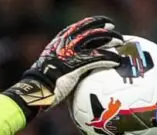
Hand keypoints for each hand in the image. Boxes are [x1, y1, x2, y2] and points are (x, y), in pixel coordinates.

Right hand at [4, 16, 124, 113]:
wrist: (36, 88)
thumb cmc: (42, 83)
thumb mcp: (52, 68)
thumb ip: (63, 64)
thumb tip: (73, 73)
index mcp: (59, 42)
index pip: (78, 27)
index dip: (91, 24)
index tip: (101, 23)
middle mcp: (66, 43)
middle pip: (89, 30)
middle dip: (104, 28)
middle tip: (113, 30)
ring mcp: (72, 52)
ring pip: (96, 40)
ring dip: (110, 40)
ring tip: (120, 43)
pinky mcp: (77, 64)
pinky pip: (97, 58)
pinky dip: (108, 58)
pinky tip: (116, 60)